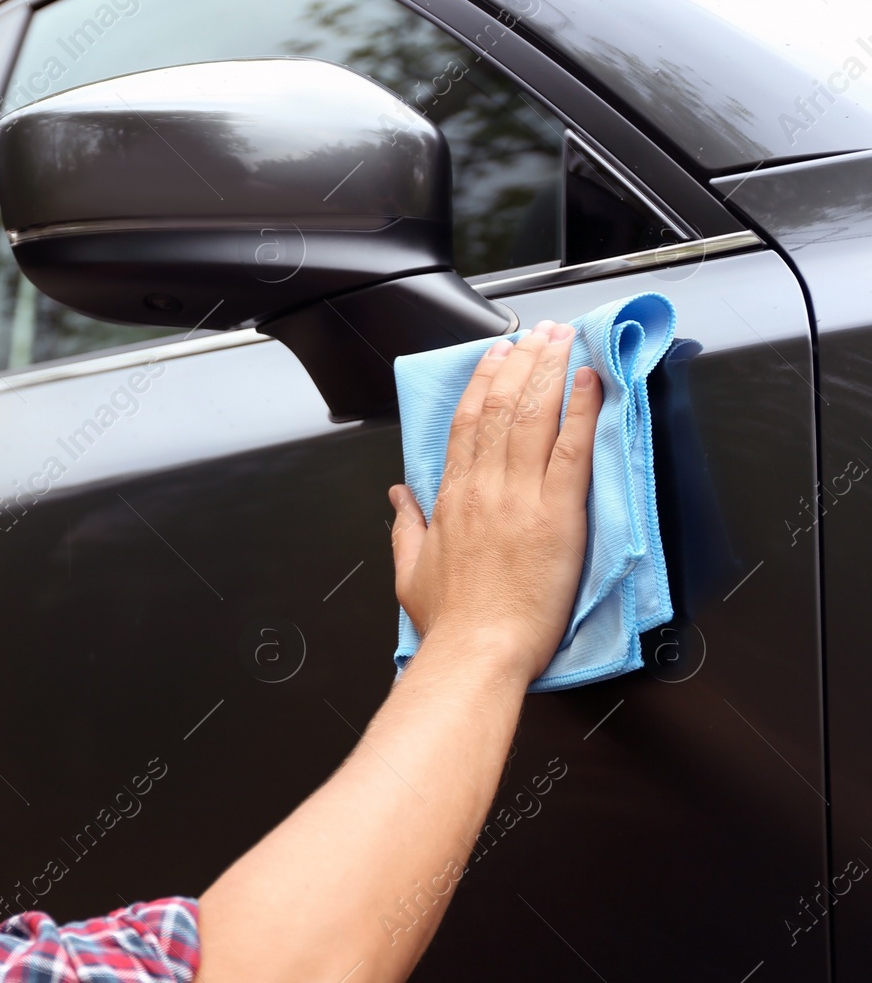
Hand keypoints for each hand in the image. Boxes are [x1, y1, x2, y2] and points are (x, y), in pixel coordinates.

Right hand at [388, 319, 602, 684]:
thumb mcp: (410, 571)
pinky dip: (580, 410)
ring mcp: (519, 497)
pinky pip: (571, 449)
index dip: (482, 383)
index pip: (466, 424)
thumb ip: (405, 527)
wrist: (477, 652)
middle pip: (502, 408)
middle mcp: (484, 488)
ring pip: (533, 416)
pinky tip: (589, 380)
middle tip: (535, 334)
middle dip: (520, 363)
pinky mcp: (557, 514)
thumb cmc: (450, 624)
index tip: (493, 357)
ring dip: (549, 371)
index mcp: (450, 500)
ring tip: (562, 340)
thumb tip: (399, 497)